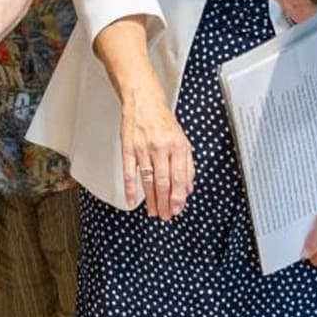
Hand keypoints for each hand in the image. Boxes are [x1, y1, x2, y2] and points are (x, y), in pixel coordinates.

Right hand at [120, 96, 194, 218]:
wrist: (143, 101)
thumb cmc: (163, 121)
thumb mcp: (182, 140)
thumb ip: (187, 165)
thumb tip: (188, 188)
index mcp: (177, 146)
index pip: (179, 177)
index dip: (178, 196)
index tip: (177, 209)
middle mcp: (161, 147)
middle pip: (164, 181)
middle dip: (165, 202)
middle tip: (165, 215)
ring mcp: (143, 148)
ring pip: (148, 179)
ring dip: (151, 199)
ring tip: (154, 211)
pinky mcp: (128, 148)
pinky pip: (129, 172)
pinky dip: (130, 188)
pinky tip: (133, 200)